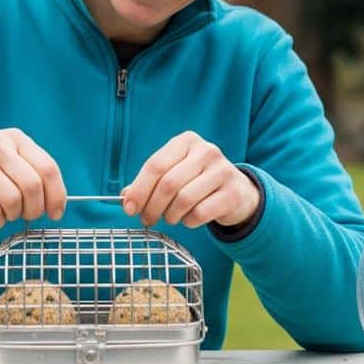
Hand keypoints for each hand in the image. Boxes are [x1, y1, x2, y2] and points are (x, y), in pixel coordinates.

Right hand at [0, 129, 65, 228]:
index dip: (57, 195)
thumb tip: (55, 201)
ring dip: (15, 215)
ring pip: (14, 201)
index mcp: (15, 138)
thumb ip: (28, 167)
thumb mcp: (2, 149)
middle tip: (28, 215)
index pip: (48, 168)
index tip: (55, 212)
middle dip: (36, 209)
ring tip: (7, 213)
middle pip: (33, 187)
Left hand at [121, 131, 259, 228]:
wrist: (237, 191)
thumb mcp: (174, 173)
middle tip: (147, 219)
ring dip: (171, 215)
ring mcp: (222, 171)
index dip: (139, 189)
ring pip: (184, 199)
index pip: (155, 165)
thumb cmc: (197, 181)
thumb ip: (150, 183)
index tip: (129, 208)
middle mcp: (206, 151)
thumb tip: (126, 199)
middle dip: (152, 207)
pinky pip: (201, 213)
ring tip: (171, 217)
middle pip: (168, 184)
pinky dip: (189, 221)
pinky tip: (190, 218)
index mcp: (186, 141)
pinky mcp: (233, 193)